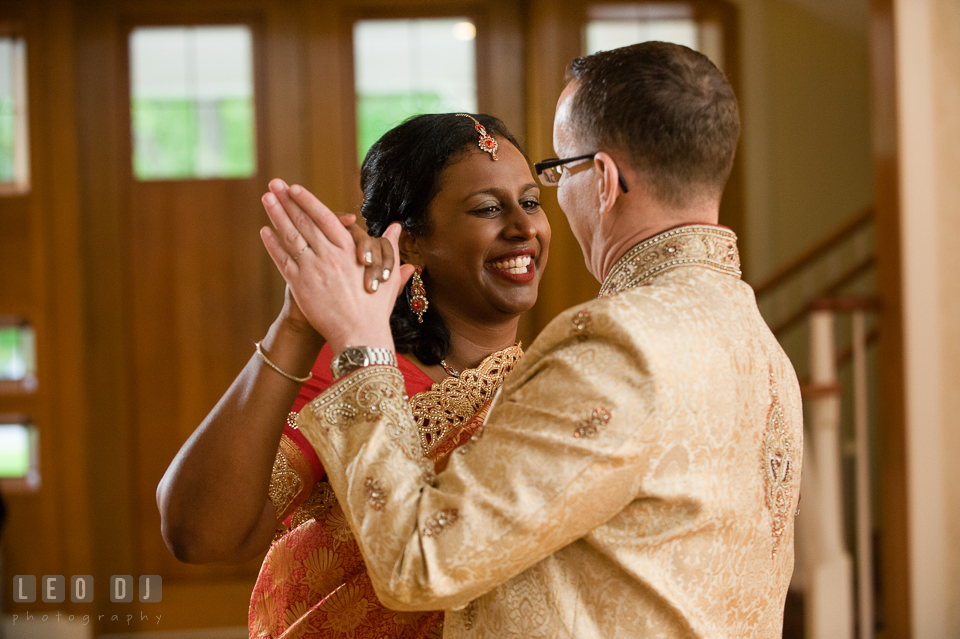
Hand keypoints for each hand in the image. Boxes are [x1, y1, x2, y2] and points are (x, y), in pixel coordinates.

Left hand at [259, 183, 414, 353]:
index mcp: (349, 250)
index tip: (295, 188)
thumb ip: (391, 247)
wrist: (359, 334)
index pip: (325, 217)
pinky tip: (264, 231)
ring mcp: (313, 269)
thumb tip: (396, 227)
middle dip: (287, 200)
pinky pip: (283, 260)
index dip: (308, 201)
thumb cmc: (375, 307)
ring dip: (276, 215)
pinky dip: (273, 245)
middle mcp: (330, 255)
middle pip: (304, 222)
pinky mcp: (300, 285)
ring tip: (266, 198)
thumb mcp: (387, 273)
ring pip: (291, 236)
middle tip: (274, 183)